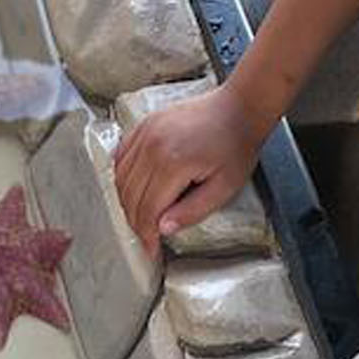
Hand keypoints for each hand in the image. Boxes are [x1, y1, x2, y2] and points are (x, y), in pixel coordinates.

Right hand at [113, 83, 266, 258]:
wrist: (238, 109)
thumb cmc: (235, 147)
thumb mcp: (223, 189)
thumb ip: (192, 211)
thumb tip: (163, 229)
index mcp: (172, 163)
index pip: (147, 210)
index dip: (146, 235)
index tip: (151, 250)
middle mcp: (152, 146)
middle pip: (129, 196)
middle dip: (136, 223)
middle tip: (146, 238)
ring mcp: (145, 132)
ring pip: (120, 179)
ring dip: (127, 202)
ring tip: (141, 217)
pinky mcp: (144, 125)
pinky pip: (121, 157)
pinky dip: (122, 178)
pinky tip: (133, 190)